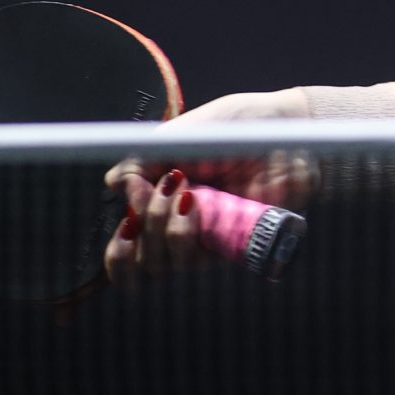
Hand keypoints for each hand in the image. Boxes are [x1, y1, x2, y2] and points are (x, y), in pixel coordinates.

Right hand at [102, 89, 313, 292]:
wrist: (283, 128)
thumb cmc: (234, 128)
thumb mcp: (180, 138)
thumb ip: (143, 161)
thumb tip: (111, 183)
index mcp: (164, 202)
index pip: (128, 246)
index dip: (119, 243)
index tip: (130, 202)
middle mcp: (183, 226)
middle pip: (141, 262)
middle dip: (143, 226)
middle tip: (158, 190)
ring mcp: (209, 237)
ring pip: (166, 265)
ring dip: (164, 230)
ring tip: (183, 193)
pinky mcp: (235, 243)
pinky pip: (200, 261)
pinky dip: (187, 236)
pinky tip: (194, 206)